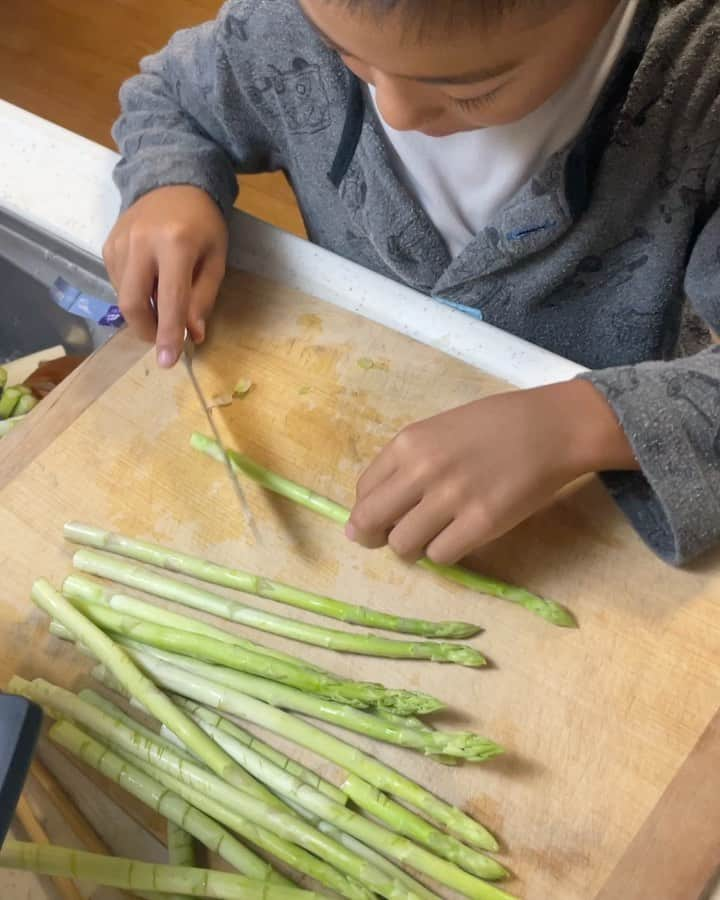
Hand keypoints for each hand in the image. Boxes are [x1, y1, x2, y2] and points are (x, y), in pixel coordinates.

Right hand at [103, 185, 228, 366]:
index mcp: (176, 244)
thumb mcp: (216, 259)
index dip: (168, 334)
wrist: (174, 180)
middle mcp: (141, 242)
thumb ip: (203, 298)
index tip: (167, 362)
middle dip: (147, 330)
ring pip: (122, 295)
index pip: (170, 300)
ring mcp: (120, 241)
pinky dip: (134, 293)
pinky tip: (150, 282)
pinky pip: (117, 282)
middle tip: (164, 338)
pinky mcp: (108, 244)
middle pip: (132, 303)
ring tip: (163, 301)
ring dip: (143, 311)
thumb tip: (193, 335)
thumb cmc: (203, 224)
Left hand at [346, 380, 637, 564]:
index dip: (367, 511)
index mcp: (408, 443)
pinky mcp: (481, 523)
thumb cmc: (495, 424)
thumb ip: (406, 463)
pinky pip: (440, 556)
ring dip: (412, 547)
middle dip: (373, 537)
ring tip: (432, 536)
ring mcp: (451, 498)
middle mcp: (422, 470)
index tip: (380, 518)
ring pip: (402, 545)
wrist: (551, 428)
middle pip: (371, 522)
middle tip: (391, 539)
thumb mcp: (439, 430)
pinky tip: (457, 537)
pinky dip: (443, 553)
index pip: (364, 491)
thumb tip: (374, 507)